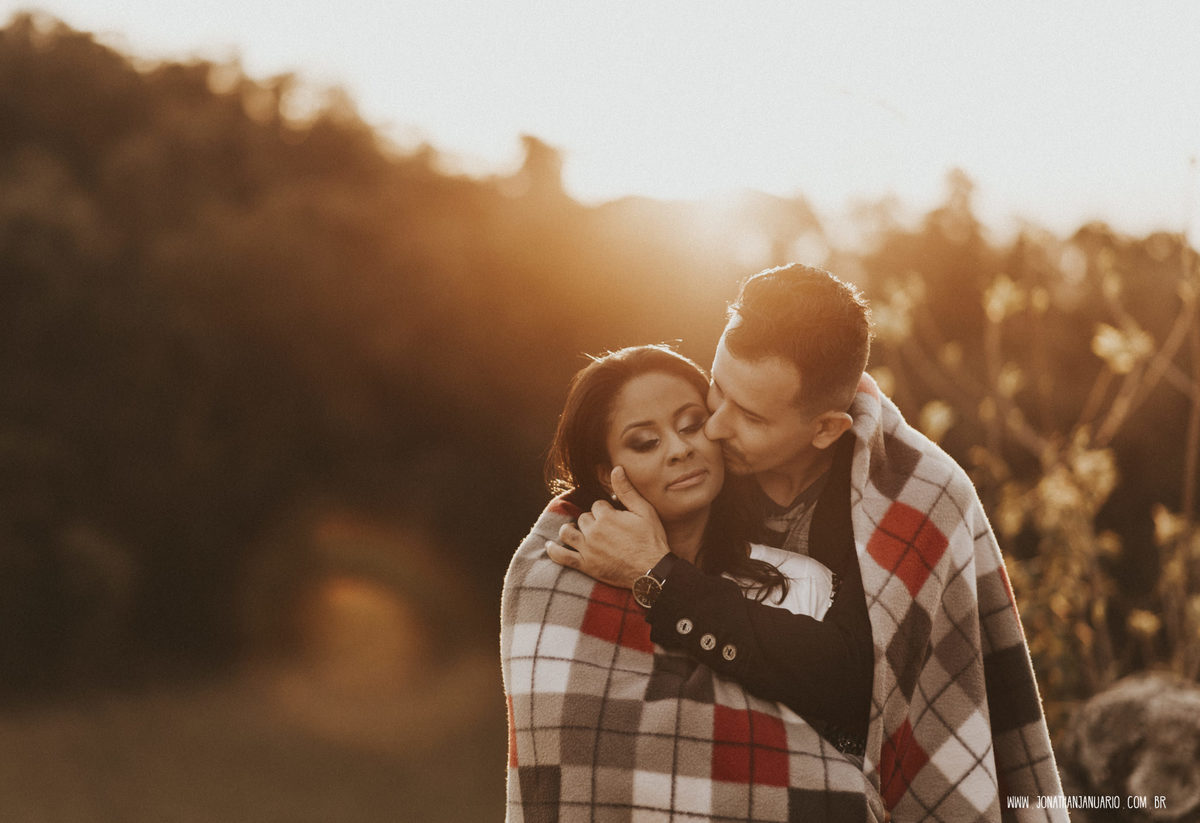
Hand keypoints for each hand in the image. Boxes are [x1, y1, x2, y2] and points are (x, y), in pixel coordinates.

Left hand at [545, 466, 670, 588]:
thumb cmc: (651, 540)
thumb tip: (616, 469)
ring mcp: (588, 549)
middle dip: (592, 521)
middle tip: (606, 530)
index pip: (597, 505)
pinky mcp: (586, 566)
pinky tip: (550, 545)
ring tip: (577, 532)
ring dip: (571, 530)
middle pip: (583, 518)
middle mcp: (594, 532)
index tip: (616, 518)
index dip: (606, 510)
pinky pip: (562, 557)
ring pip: (568, 532)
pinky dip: (554, 550)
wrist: (652, 571)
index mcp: (607, 516)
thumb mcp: (644, 511)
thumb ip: (627, 490)